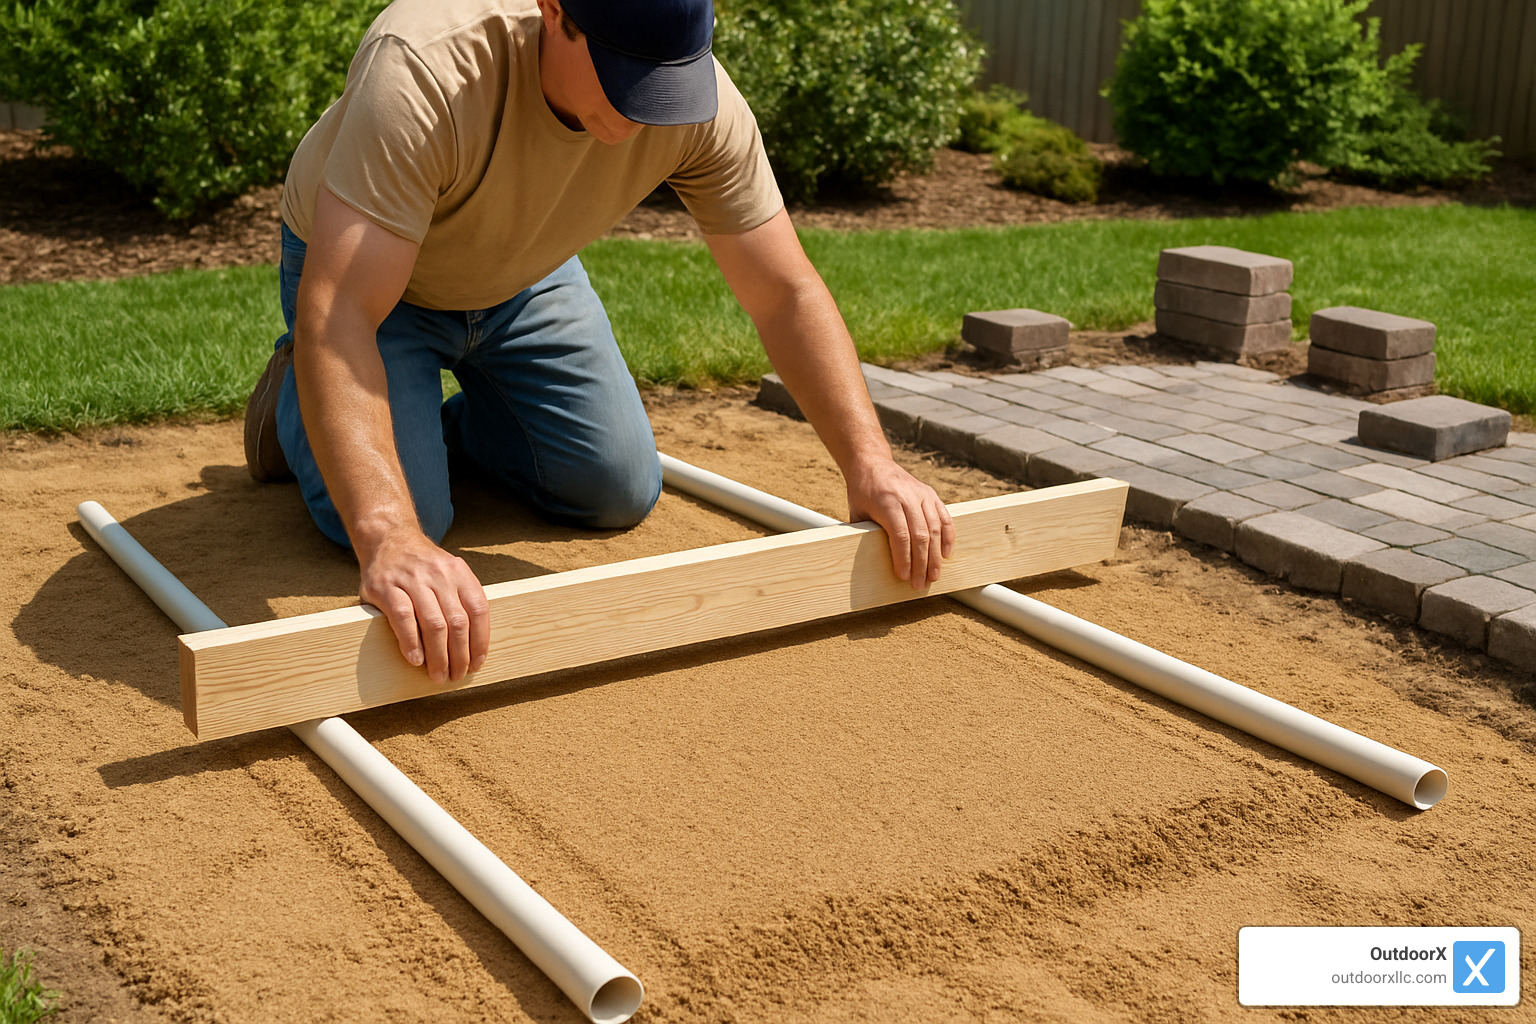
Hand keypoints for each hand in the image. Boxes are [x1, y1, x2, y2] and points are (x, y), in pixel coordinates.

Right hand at [357, 529, 488, 684]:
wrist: (388, 538)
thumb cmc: (422, 567)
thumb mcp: (449, 573)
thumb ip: (461, 599)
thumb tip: (474, 645)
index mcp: (459, 572)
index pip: (478, 610)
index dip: (480, 641)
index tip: (477, 663)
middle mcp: (439, 574)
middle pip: (458, 622)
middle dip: (460, 655)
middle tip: (456, 676)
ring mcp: (412, 579)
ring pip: (433, 623)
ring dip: (438, 655)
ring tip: (438, 675)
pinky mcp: (386, 587)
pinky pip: (403, 618)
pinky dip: (411, 642)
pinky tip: (415, 660)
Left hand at [845, 459, 954, 589]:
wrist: (872, 463)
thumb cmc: (862, 492)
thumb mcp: (856, 513)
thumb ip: (864, 535)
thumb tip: (868, 564)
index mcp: (887, 501)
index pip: (900, 535)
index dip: (904, 558)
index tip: (904, 576)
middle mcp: (907, 497)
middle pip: (920, 535)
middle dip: (921, 563)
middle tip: (920, 584)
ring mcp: (922, 494)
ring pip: (935, 529)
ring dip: (936, 556)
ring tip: (934, 576)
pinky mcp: (931, 494)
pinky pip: (944, 518)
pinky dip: (947, 537)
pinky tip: (946, 555)